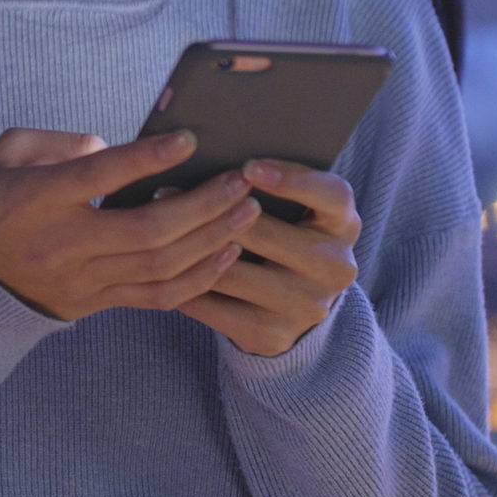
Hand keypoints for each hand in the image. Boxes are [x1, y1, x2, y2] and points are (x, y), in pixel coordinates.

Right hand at [0, 127, 261, 320]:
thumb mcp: (7, 155)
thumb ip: (58, 142)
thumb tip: (110, 147)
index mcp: (37, 199)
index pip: (100, 177)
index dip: (148, 158)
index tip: (188, 139)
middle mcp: (63, 243)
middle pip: (147, 229)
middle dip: (203, 204)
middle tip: (239, 181)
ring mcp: (83, 279)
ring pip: (160, 266)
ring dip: (212, 239)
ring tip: (246, 212)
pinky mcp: (97, 302)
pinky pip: (157, 297)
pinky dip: (199, 278)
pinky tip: (225, 254)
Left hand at [177, 159, 360, 356]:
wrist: (292, 302)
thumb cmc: (282, 234)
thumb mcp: (291, 208)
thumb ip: (264, 186)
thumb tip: (208, 161)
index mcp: (343, 224)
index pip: (331, 196)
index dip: (293, 180)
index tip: (247, 167)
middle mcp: (334, 267)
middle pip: (269, 236)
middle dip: (213, 212)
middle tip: (165, 190)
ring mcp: (307, 306)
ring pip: (235, 273)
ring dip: (190, 250)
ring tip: (153, 228)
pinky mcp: (275, 335)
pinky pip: (218, 309)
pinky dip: (187, 288)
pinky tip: (160, 270)